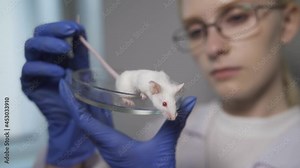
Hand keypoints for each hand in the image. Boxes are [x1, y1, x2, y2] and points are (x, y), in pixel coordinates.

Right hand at [21, 21, 112, 166]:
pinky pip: (29, 70)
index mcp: (56, 54)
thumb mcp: (84, 69)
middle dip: (53, 31)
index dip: (62, 26)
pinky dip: (44, 68)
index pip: (52, 32)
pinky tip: (59, 72)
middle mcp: (44, 59)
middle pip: (39, 35)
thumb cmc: (82, 95)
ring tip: (64, 50)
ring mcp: (36, 70)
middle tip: (68, 33)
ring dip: (47, 45)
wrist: (76, 121)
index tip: (76, 27)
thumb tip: (81, 31)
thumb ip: (81, 52)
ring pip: (31, 48)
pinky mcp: (29, 84)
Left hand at [59, 79, 196, 167]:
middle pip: (82, 122)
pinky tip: (94, 110)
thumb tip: (189, 100)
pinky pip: (96, 132)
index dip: (73, 103)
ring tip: (76, 92)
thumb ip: (176, 123)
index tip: (63, 85)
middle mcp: (105, 147)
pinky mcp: (113, 151)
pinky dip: (91, 118)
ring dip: (80, 109)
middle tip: (66, 83)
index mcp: (112, 145)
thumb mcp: (166, 146)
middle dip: (72, 102)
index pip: (85, 121)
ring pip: (88, 127)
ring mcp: (108, 150)